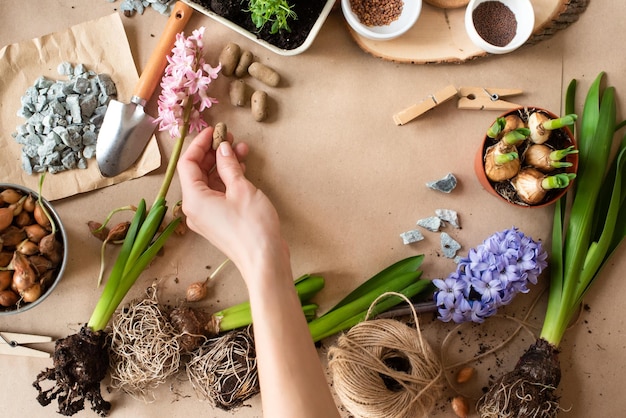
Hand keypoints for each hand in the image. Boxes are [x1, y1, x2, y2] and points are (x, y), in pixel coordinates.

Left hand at [177, 127, 288, 279]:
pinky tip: (241, 169)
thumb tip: (223, 149)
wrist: (264, 261)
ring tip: (241, 150)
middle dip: (213, 153)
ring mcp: (206, 216)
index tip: (214, 131)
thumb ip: (228, 166)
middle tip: (229, 137)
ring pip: (209, 182)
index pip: (187, 163)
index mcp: (194, 199)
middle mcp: (194, 208)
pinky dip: (227, 180)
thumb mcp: (241, 189)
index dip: (199, 144)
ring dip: (223, 165)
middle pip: (197, 172)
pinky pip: (217, 194)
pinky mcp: (219, 221)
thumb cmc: (252, 227)